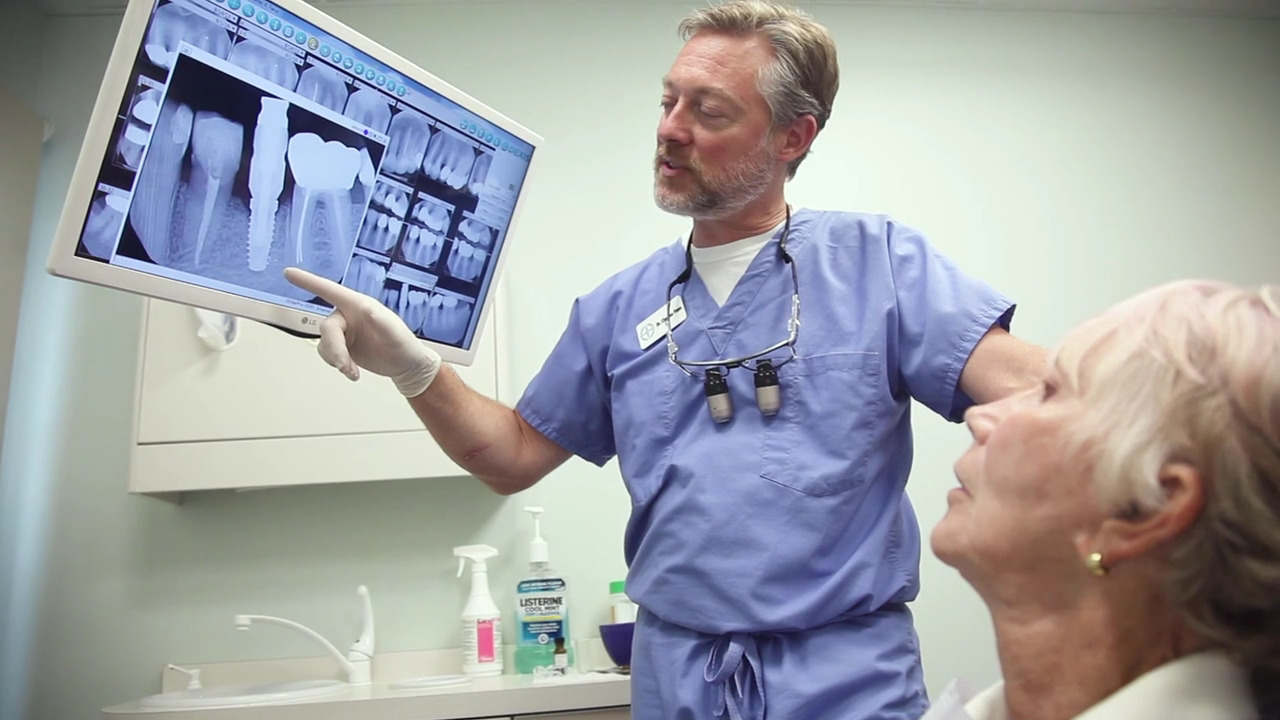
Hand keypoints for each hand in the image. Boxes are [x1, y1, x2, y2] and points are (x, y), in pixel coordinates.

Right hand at [283, 267, 440, 397]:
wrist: (405, 366)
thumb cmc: (403, 344)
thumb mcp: (394, 332)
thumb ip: (380, 320)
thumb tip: (367, 308)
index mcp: (359, 305)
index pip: (330, 290)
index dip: (308, 281)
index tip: (289, 272)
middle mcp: (348, 316)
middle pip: (326, 328)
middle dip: (335, 349)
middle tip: (346, 366)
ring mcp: (344, 332)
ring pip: (324, 343)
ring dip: (336, 359)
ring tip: (353, 371)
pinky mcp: (342, 347)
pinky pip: (326, 352)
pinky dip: (336, 363)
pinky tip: (351, 370)